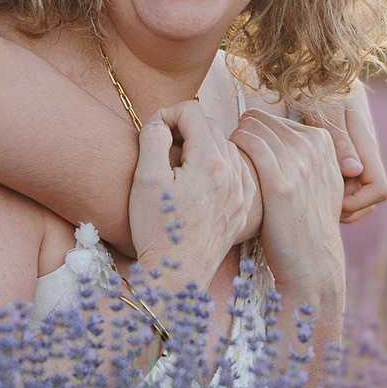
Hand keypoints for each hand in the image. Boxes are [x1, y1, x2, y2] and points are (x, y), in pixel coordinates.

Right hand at [131, 100, 251, 289]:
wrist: (175, 277)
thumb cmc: (155, 230)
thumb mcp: (144, 178)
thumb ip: (153, 138)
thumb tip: (160, 123)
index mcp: (210, 161)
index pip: (192, 111)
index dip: (167, 114)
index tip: (152, 133)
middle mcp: (232, 173)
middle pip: (210, 126)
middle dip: (183, 128)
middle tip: (161, 150)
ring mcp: (240, 192)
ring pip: (225, 148)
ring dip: (201, 148)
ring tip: (178, 169)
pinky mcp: (241, 210)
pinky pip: (237, 173)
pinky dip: (219, 168)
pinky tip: (200, 183)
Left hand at [230, 108, 347, 331]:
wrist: (312, 262)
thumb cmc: (304, 224)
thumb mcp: (320, 182)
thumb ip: (306, 155)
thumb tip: (281, 135)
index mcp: (323, 141)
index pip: (273, 117)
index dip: (252, 134)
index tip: (243, 155)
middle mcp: (313, 146)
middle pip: (260, 119)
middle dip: (241, 135)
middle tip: (227, 159)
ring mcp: (300, 162)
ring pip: (250, 128)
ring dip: (232, 143)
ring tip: (225, 166)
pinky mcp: (281, 181)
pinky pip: (246, 144)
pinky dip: (231, 151)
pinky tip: (227, 171)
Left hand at [305, 83, 386, 221]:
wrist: (316, 59)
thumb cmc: (318, 81)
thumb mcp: (324, 109)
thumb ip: (339, 140)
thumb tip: (354, 171)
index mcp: (365, 143)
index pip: (379, 189)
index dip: (360, 203)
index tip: (332, 201)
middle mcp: (364, 150)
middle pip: (367, 195)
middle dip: (345, 205)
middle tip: (314, 202)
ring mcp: (354, 148)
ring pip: (355, 188)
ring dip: (336, 196)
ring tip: (308, 193)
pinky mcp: (340, 146)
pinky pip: (342, 176)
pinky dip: (328, 183)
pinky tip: (304, 179)